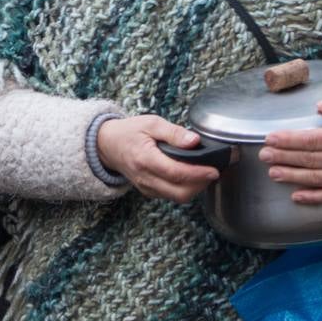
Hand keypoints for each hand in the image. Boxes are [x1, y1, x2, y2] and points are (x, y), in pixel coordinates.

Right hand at [96, 115, 218, 203]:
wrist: (107, 145)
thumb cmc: (129, 132)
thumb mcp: (151, 123)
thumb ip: (174, 132)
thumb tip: (195, 140)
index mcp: (145, 159)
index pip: (176, 173)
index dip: (198, 174)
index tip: (214, 170)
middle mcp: (145, 178)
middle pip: (179, 192)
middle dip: (201, 184)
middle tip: (214, 171)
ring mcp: (146, 188)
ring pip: (177, 197)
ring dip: (195, 188)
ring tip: (206, 172)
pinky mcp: (148, 191)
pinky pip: (171, 196)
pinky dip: (185, 189)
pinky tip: (193, 176)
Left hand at [259, 90, 321, 204]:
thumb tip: (321, 106)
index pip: (310, 140)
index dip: (288, 140)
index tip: (270, 138)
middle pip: (309, 160)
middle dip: (283, 157)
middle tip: (263, 155)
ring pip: (315, 179)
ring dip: (292, 176)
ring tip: (273, 172)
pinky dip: (313, 197)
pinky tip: (296, 196)